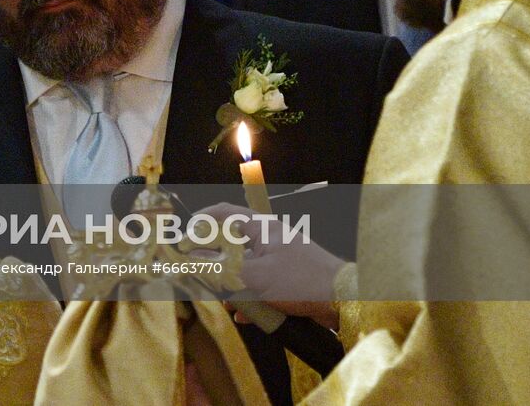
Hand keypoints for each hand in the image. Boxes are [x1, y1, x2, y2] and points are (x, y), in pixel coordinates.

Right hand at [201, 202, 344, 329]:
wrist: (345, 302)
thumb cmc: (300, 281)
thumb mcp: (255, 276)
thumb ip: (220, 269)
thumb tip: (191, 261)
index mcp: (261, 227)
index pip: (223, 213)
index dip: (200, 222)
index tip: (183, 238)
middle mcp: (269, 238)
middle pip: (231, 245)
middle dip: (216, 266)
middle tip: (205, 281)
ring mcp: (279, 258)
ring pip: (245, 269)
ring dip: (234, 288)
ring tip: (229, 304)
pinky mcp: (288, 279)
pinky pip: (260, 285)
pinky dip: (251, 299)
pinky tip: (247, 316)